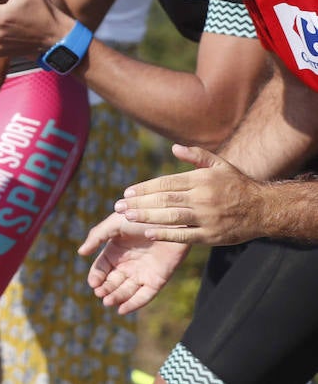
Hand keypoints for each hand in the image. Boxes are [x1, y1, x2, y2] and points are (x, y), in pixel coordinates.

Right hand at [78, 210, 189, 313]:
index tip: (93, 283)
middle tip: (100, 294)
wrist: (171, 219)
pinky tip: (122, 309)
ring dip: (116, 297)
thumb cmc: (142, 217)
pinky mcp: (158, 280)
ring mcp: (142, 273)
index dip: (96, 276)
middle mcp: (127, 264)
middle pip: (112, 281)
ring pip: (126, 290)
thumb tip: (81, 253)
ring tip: (108, 301)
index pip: (101, 268)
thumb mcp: (115, 223)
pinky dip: (134, 304)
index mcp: (115, 250)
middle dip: (105, 289)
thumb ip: (97, 236)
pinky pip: (144, 296)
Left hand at [114, 144, 271, 244]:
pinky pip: (185, 235)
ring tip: (127, 218)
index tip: (127, 193)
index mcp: (200, 180)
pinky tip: (149, 232)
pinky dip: (166, 234)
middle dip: (139, 203)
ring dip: (147, 217)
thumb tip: (173, 148)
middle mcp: (202, 198)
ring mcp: (207, 218)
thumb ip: (196, 156)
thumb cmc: (238, 184)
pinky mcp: (212, 235)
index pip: (165, 183)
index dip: (144, 188)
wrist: (265, 209)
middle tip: (118, 207)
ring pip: (171, 217)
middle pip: (164, 200)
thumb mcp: (219, 164)